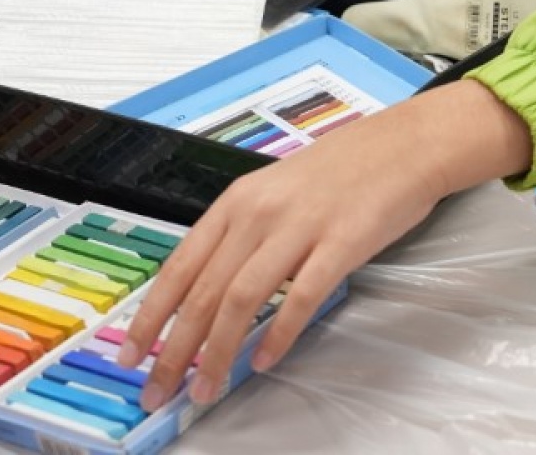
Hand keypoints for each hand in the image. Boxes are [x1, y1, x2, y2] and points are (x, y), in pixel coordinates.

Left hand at [118, 81, 531, 408]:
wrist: (404, 145)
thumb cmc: (343, 171)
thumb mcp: (276, 192)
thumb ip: (243, 235)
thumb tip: (209, 291)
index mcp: (237, 201)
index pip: (179, 267)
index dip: (150, 316)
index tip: (131, 354)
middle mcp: (260, 213)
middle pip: (203, 292)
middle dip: (175, 349)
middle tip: (159, 390)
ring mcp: (300, 227)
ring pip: (241, 299)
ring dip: (218, 352)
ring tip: (207, 389)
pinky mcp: (340, 243)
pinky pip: (300, 298)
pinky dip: (278, 334)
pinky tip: (264, 360)